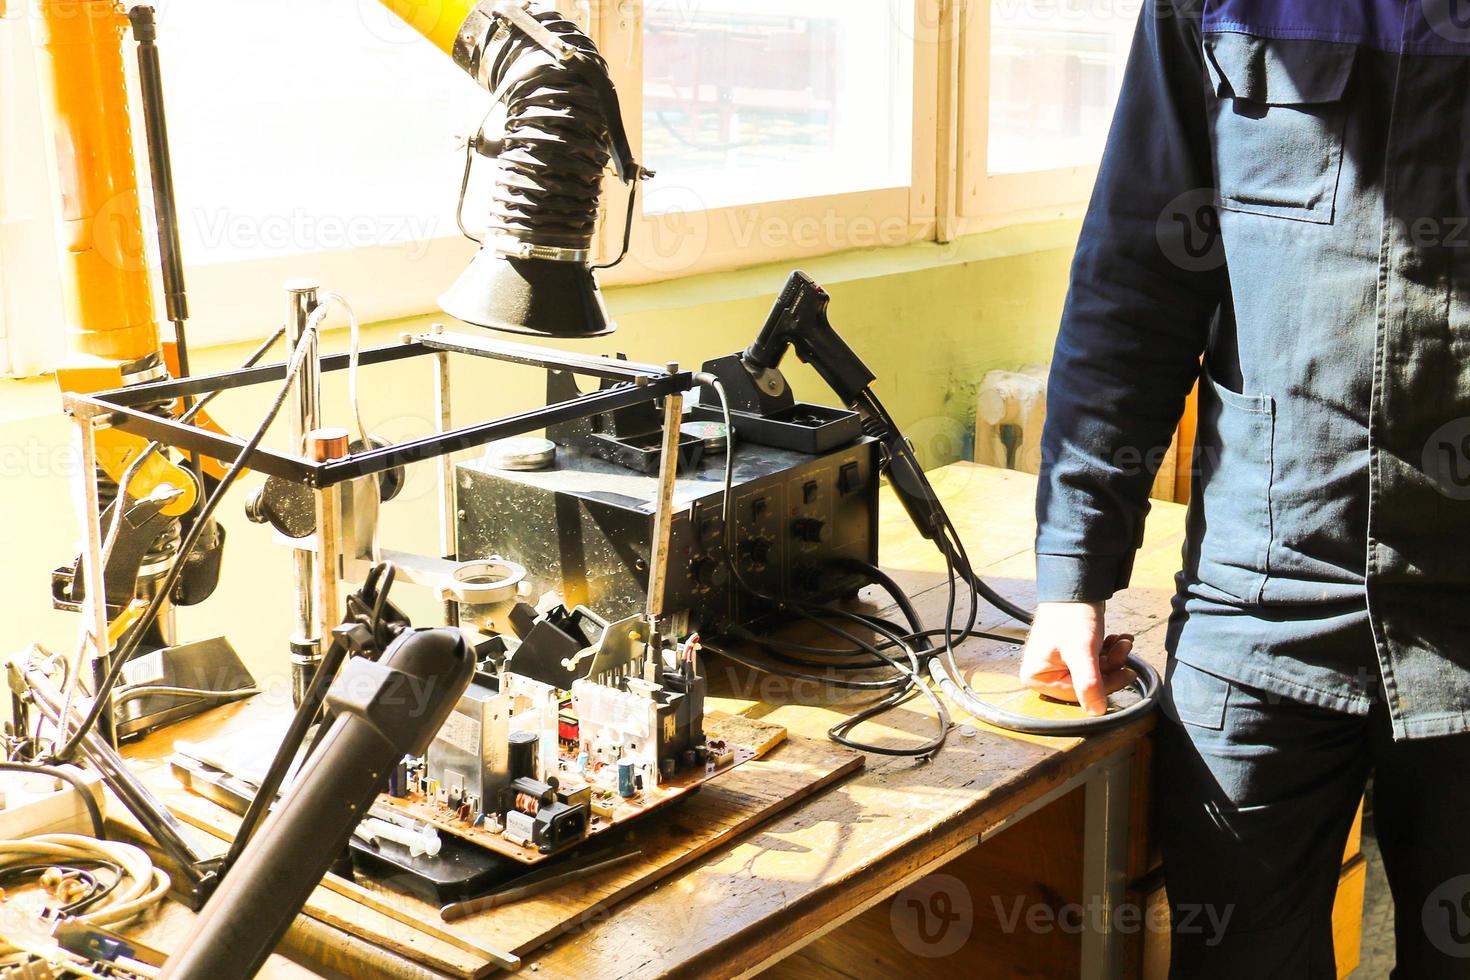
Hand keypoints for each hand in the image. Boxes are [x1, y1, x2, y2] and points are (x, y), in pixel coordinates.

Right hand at [1019, 601, 1136, 715]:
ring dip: (1113, 657)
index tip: (1126, 673)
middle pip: (1086, 684)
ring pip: (1094, 672)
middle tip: (1126, 652)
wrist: (1076, 585)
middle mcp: (1043, 673)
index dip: (1105, 686)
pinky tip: (1118, 639)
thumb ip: (1088, 683)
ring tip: (1124, 641)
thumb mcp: (1081, 652)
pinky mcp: (1069, 653)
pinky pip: (1093, 661)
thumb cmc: (1071, 616)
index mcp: (1036, 677)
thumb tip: (1096, 711)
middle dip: (1111, 667)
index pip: (1077, 694)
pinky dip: (1108, 651)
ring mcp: (1057, 663)